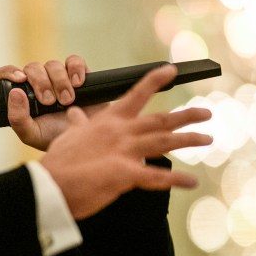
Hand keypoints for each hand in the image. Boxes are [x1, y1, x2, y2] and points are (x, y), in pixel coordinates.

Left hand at [0, 55, 93, 149]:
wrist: (86, 139)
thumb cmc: (56, 137)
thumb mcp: (31, 134)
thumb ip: (18, 118)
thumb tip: (15, 92)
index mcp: (22, 96)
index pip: (6, 75)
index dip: (9, 72)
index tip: (20, 80)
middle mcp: (38, 83)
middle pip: (33, 67)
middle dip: (41, 83)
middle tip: (49, 102)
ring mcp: (58, 77)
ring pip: (53, 64)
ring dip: (60, 82)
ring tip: (67, 101)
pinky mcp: (78, 74)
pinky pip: (74, 61)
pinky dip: (75, 69)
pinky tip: (77, 84)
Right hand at [38, 63, 212, 219]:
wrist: (49, 185)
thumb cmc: (58, 164)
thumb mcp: (68, 138)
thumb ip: (79, 125)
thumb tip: (77, 114)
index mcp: (107, 122)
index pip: (135, 95)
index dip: (155, 81)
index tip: (170, 70)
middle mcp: (120, 133)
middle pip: (160, 120)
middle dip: (186, 115)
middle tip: (206, 113)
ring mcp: (124, 152)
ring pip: (165, 141)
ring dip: (189, 140)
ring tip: (207, 140)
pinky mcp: (126, 174)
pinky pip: (159, 177)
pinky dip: (177, 180)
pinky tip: (192, 181)